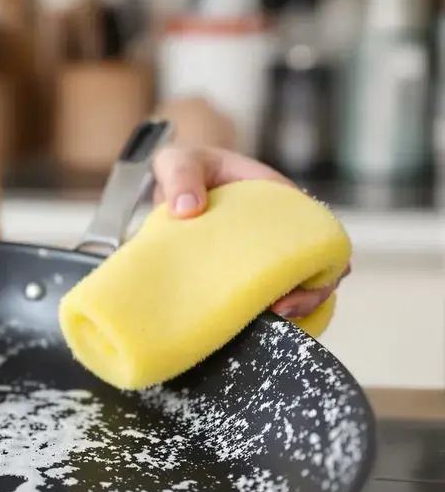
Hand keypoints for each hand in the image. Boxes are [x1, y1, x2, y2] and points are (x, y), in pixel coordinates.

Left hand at [150, 145, 350, 319]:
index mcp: (277, 198)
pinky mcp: (248, 273)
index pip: (317, 229)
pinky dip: (269, 314)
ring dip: (296, 307)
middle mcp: (281, 230)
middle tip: (281, 311)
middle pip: (317, 265)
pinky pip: (271, 296)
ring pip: (299, 286)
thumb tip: (188, 209)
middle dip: (311, 293)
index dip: (323, 258)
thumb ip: (181, 176)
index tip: (301, 279)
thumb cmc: (184, 170)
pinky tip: (254, 329)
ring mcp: (267, 254)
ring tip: (268, 324)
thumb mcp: (179, 162)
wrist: (168, 186)